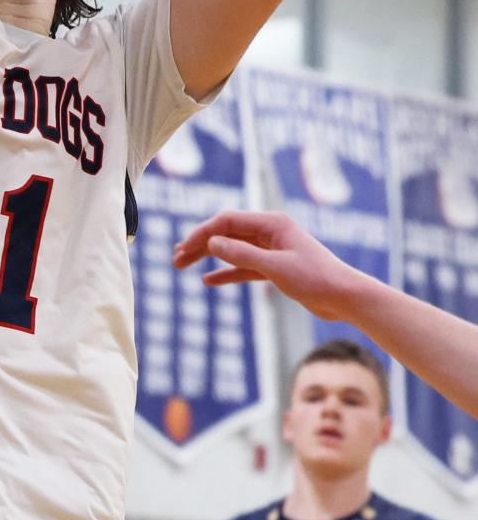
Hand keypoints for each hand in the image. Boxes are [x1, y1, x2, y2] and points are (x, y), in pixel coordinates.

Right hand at [172, 209, 355, 318]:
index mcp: (272, 223)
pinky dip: (226, 272)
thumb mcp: (275, 267)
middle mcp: (270, 232)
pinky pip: (244, 267)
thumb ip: (242, 255)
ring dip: (208, 257)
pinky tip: (207, 281)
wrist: (344, 298)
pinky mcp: (275, 268)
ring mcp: (272, 250)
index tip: (184, 249)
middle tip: (175, 257)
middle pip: (226, 233)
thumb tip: (211, 243)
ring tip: (182, 265)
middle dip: (200, 244)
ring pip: (232, 250)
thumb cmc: (315, 279)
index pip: (227, 221)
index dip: (202, 233)